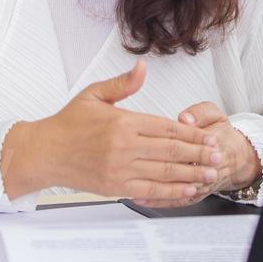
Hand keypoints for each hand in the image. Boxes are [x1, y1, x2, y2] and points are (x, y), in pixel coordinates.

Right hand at [1, 60, 220, 201]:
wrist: (44, 153)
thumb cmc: (68, 124)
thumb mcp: (93, 95)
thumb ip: (121, 84)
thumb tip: (142, 68)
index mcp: (122, 123)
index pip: (166, 129)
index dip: (192, 135)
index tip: (209, 137)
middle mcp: (123, 147)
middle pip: (170, 152)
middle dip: (198, 155)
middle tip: (218, 157)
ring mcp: (119, 169)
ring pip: (164, 174)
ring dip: (191, 175)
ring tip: (210, 174)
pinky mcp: (114, 187)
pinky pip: (149, 192)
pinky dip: (171, 193)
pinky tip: (186, 191)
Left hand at [132, 101, 261, 208]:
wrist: (237, 157)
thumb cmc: (220, 135)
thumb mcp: (215, 114)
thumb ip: (199, 112)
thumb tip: (185, 118)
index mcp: (214, 143)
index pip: (193, 146)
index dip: (175, 146)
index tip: (151, 143)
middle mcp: (209, 167)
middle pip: (186, 169)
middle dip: (162, 169)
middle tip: (138, 165)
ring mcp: (202, 183)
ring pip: (180, 188)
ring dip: (157, 189)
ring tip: (134, 186)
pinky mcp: (196, 194)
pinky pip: (177, 200)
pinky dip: (160, 201)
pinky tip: (142, 199)